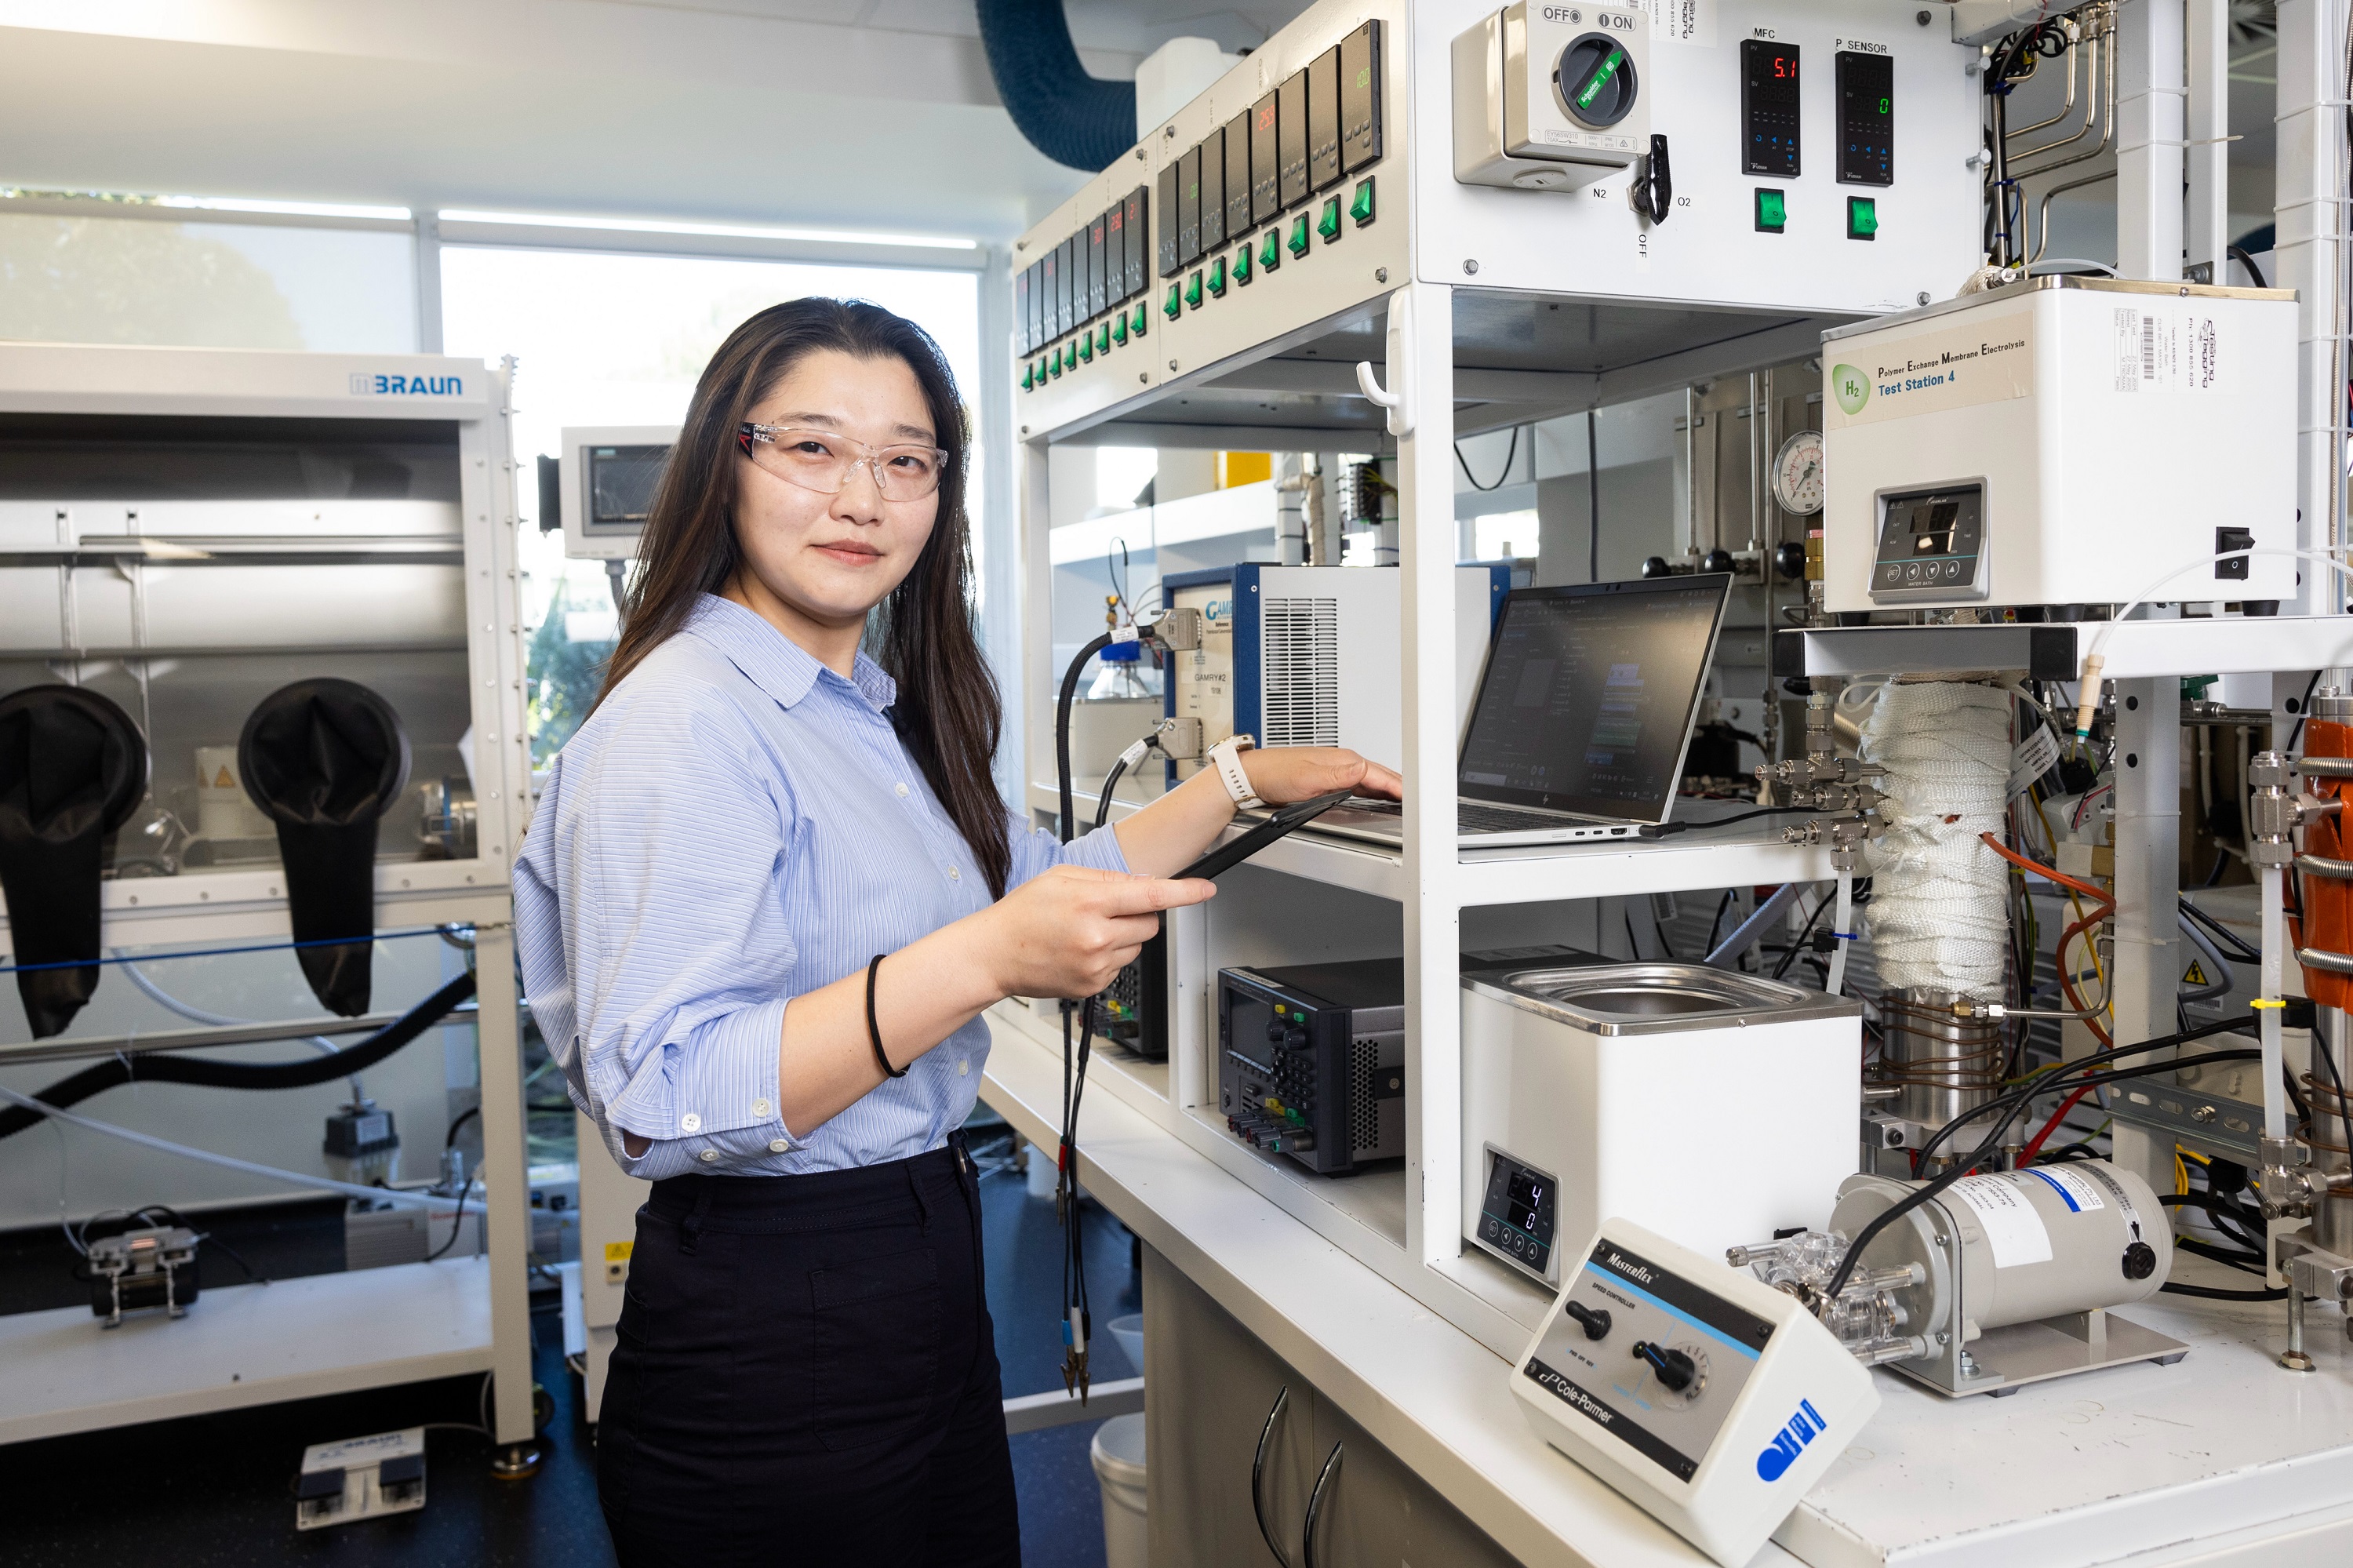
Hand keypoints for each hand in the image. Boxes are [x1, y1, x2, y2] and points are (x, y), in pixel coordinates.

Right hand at [978, 864, 1215, 998]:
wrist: (994, 955)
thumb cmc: (1022, 914)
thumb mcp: (1061, 878)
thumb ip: (1107, 879)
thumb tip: (1143, 884)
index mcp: (1090, 903)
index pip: (1150, 896)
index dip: (1183, 892)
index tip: (1205, 890)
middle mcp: (1097, 937)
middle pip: (1150, 924)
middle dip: (1139, 914)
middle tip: (1107, 910)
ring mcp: (1096, 966)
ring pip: (1137, 946)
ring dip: (1122, 936)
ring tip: (1084, 932)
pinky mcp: (1094, 986)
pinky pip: (1120, 966)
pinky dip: (1108, 956)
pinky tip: (1079, 950)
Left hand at [1238, 746, 1402, 805]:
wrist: (1253, 776)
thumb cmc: (1275, 774)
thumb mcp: (1307, 777)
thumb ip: (1337, 776)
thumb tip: (1364, 770)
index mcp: (1341, 760)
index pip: (1378, 773)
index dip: (1398, 785)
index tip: (1415, 795)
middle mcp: (1341, 763)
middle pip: (1379, 774)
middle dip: (1400, 784)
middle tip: (1420, 797)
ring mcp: (1336, 771)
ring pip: (1371, 779)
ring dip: (1389, 786)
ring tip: (1406, 796)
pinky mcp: (1329, 780)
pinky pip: (1360, 784)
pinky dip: (1374, 789)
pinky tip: (1378, 795)